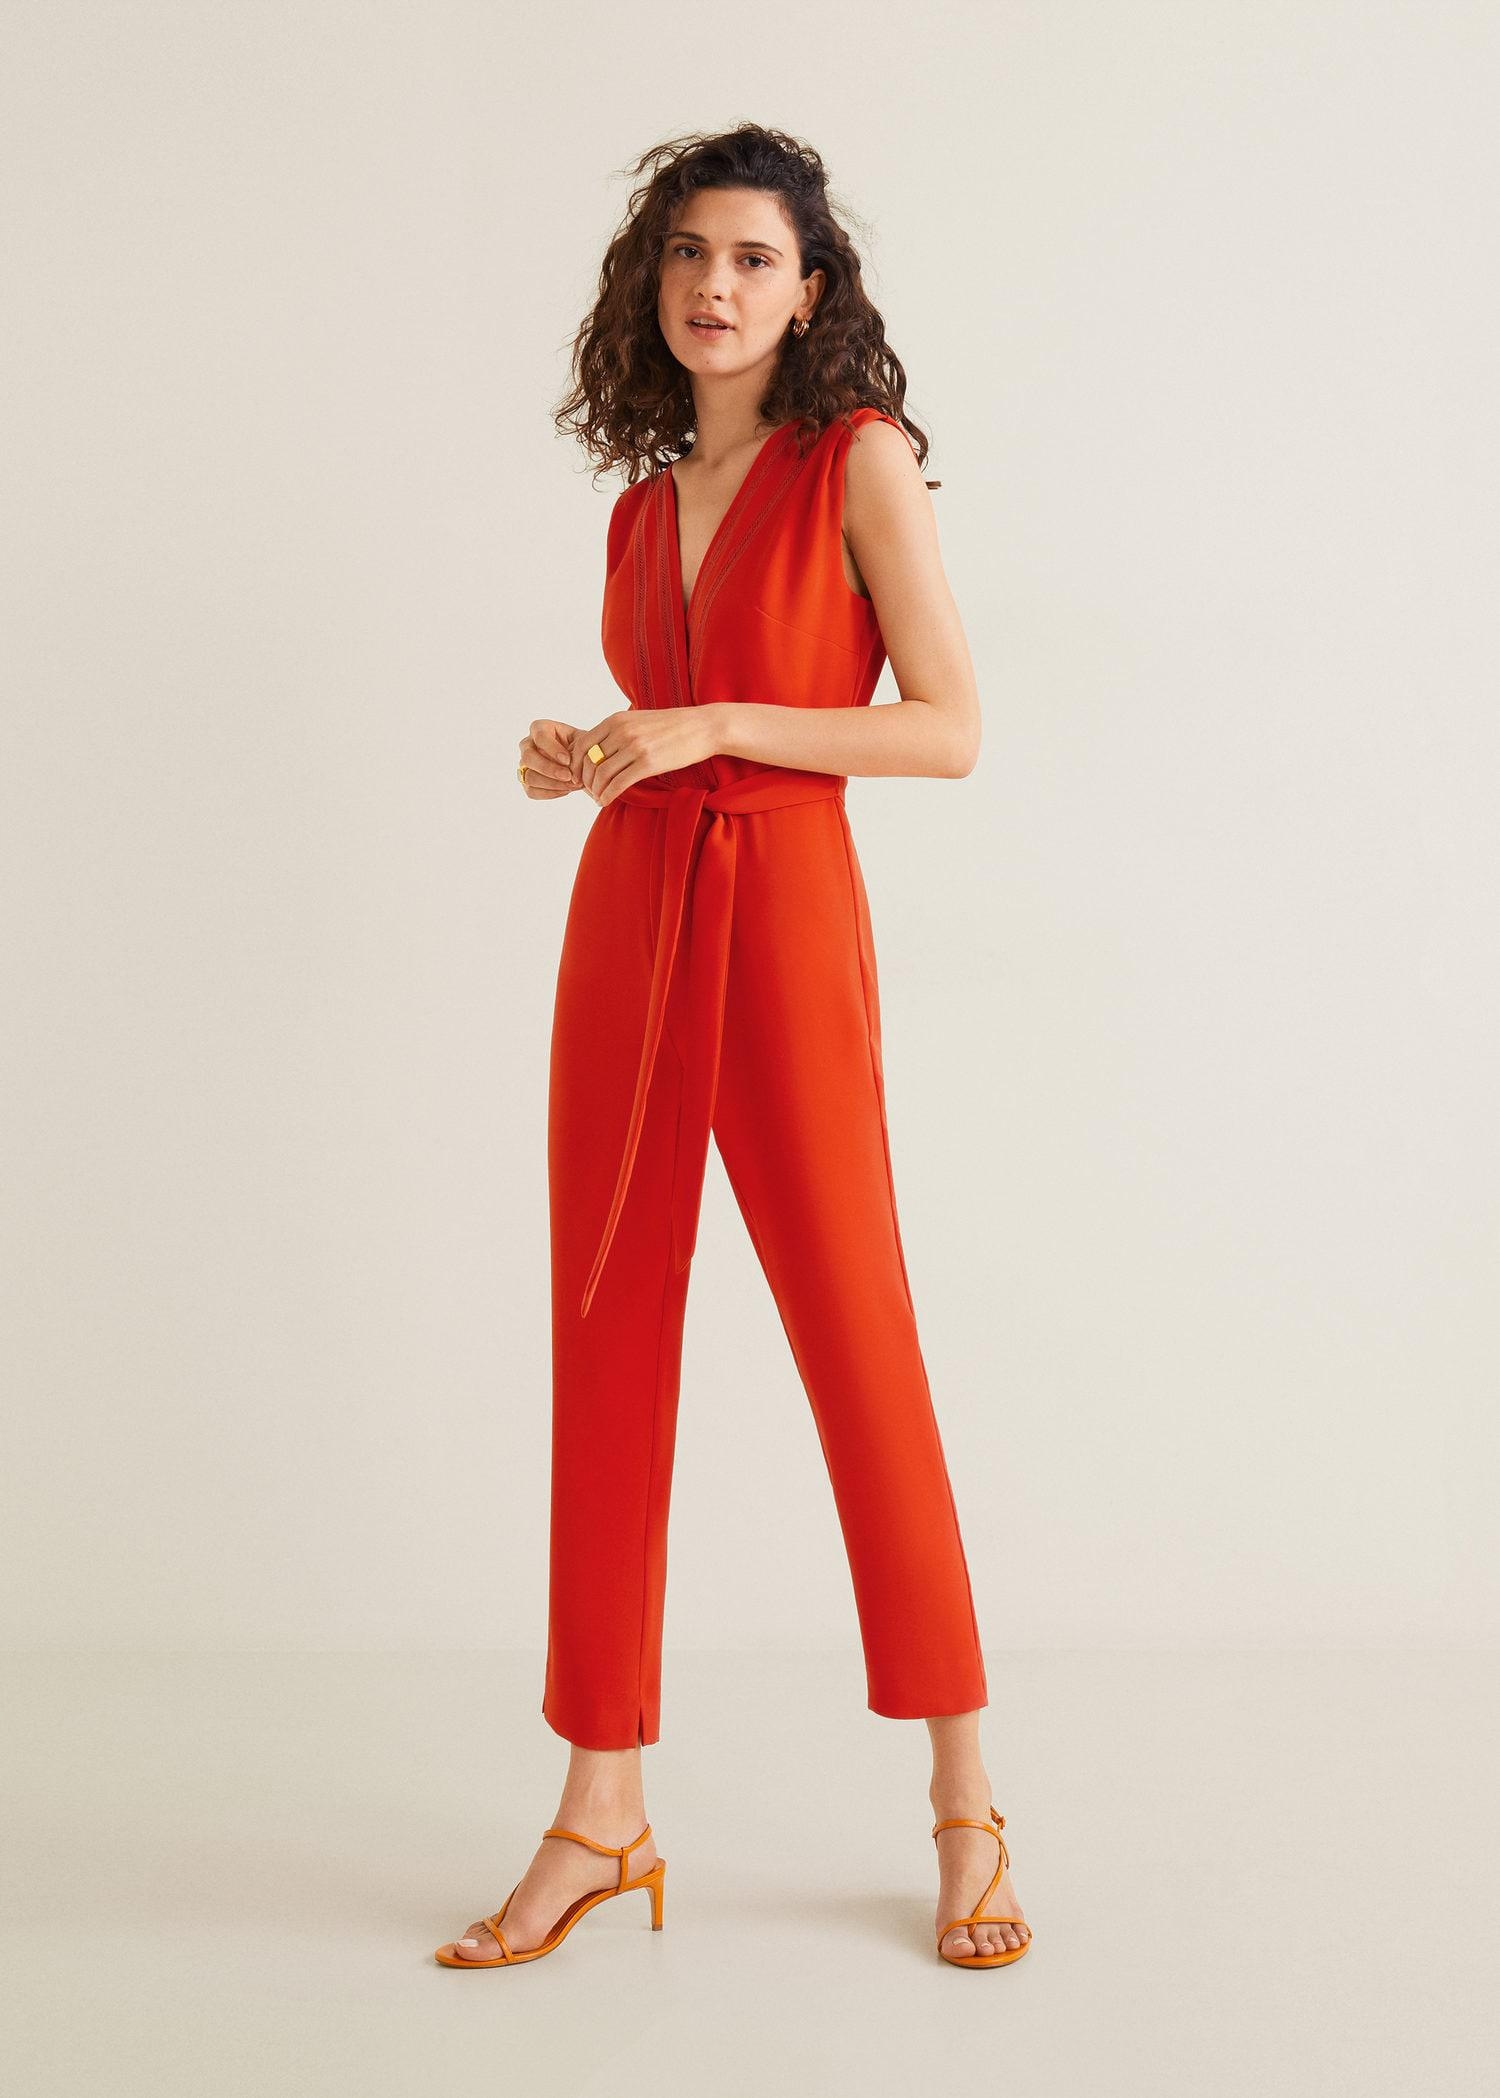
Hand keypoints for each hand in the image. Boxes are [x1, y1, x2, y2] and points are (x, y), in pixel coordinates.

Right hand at [518, 719, 582, 799]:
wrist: (583, 762)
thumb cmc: (582, 747)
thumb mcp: (583, 743)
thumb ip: (576, 752)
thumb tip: (570, 769)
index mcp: (540, 728)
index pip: (539, 736)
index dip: (552, 749)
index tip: (568, 760)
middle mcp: (527, 744)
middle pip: (528, 757)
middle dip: (549, 769)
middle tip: (568, 776)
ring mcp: (525, 764)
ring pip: (529, 776)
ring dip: (551, 784)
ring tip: (572, 785)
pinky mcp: (527, 780)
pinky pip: (531, 791)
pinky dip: (549, 793)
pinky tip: (566, 790)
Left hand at [571, 707, 720, 807]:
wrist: (703, 727)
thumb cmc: (673, 726)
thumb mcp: (639, 720)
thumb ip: (619, 731)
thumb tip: (601, 749)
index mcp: (616, 720)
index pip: (582, 744)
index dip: (576, 764)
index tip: (579, 776)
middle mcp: (621, 731)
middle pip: (589, 761)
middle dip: (585, 780)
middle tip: (589, 791)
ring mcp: (634, 747)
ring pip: (601, 774)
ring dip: (596, 790)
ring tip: (598, 798)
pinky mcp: (647, 763)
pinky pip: (618, 784)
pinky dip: (607, 795)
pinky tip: (605, 801)